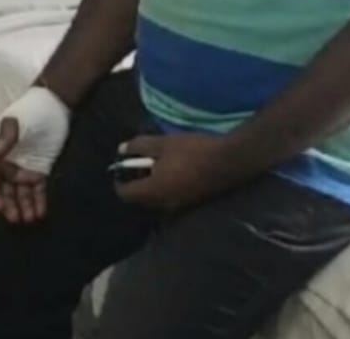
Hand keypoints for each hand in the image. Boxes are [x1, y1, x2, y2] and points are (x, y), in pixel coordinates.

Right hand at [0, 118, 47, 223]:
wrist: (55, 105)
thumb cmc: (30, 111)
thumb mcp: (15, 124)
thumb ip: (3, 142)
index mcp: (0, 156)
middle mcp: (11, 167)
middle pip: (8, 192)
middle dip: (11, 206)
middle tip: (16, 219)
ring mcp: (27, 170)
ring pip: (23, 194)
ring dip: (25, 208)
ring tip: (30, 220)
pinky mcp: (43, 171)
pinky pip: (39, 190)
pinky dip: (39, 202)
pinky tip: (41, 212)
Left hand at [115, 133, 240, 212]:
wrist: (230, 161)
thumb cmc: (194, 151)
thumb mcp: (164, 143)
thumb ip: (140, 146)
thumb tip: (121, 149)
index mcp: (154, 190)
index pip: (125, 194)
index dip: (119, 181)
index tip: (120, 168)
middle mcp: (164, 203)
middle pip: (141, 198)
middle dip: (137, 182)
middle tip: (139, 162)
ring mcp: (179, 205)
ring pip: (157, 198)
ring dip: (152, 184)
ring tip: (158, 163)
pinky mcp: (192, 202)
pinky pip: (170, 197)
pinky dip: (166, 186)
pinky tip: (175, 169)